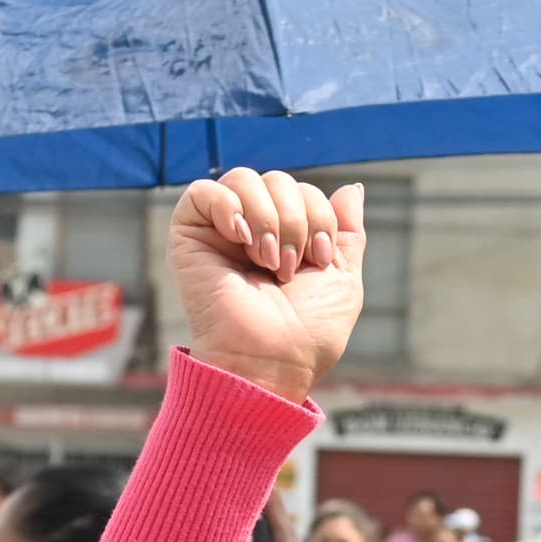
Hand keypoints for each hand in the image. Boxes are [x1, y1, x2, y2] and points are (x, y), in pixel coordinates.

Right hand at [172, 170, 365, 402]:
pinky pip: (202, 191)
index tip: (320, 261)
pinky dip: (228, 206)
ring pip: (244, 178)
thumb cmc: (307, 332)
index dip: (320, 216)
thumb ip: (346, 231)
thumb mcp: (342, 278)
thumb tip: (353, 187)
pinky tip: (240, 238)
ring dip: (267, 218)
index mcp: (284, 236)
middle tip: (289, 268)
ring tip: (267, 261)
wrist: (270, 362)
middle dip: (295, 219)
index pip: (304, 190)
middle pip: (277, 179)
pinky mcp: (187, 237)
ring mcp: (218, 232)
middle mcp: (250, 229)